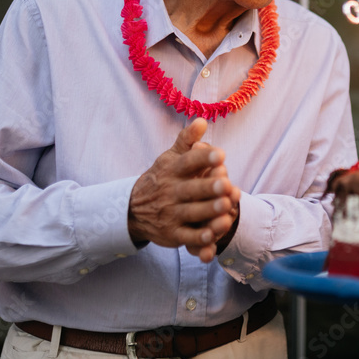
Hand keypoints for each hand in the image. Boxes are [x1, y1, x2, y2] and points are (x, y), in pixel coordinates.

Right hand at [128, 119, 241, 262]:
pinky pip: (186, 237)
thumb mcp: (171, 157)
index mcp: (173, 170)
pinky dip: (198, 238)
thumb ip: (187, 140)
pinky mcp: (172, 234)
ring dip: (208, 211)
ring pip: (191, 213)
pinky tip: (211, 236)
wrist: (132, 209)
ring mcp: (171, 213)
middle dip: (208, 187)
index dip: (204, 157)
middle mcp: (171, 191)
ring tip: (226, 206)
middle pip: (191, 189)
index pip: (188, 161)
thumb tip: (202, 120)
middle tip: (225, 183)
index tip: (221, 154)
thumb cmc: (162, 178)